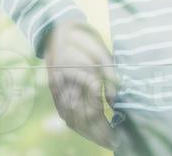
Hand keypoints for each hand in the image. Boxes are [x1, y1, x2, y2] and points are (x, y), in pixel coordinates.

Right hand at [45, 19, 118, 149]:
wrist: (57, 29)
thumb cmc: (85, 39)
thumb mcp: (103, 55)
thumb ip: (111, 78)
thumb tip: (115, 102)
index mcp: (80, 75)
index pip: (93, 110)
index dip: (105, 126)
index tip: (117, 134)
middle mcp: (66, 85)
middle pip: (82, 119)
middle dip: (98, 134)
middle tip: (113, 143)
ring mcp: (57, 89)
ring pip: (71, 119)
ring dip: (87, 132)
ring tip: (103, 140)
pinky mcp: (54, 91)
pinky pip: (63, 113)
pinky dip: (75, 124)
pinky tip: (87, 130)